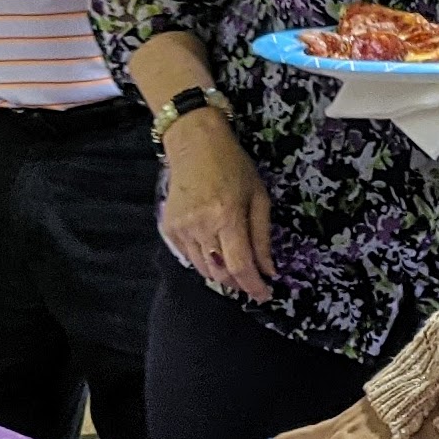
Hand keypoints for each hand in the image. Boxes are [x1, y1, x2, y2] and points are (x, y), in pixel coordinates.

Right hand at [158, 112, 274, 299]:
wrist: (195, 144)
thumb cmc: (233, 166)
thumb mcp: (258, 196)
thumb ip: (262, 237)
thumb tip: (268, 271)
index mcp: (227, 216)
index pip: (240, 266)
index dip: (254, 286)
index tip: (265, 294)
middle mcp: (200, 226)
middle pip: (221, 273)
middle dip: (240, 282)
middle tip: (253, 280)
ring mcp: (181, 228)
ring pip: (204, 269)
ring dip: (223, 273)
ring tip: (235, 263)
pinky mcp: (169, 229)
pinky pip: (190, 258)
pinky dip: (206, 260)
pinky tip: (215, 247)